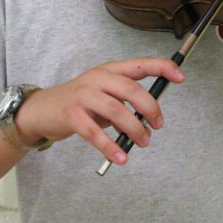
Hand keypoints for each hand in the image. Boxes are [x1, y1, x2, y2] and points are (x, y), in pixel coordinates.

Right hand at [14, 57, 184, 164]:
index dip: (162, 68)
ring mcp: (83, 95)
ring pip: (117, 111)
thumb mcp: (103, 96)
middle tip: (158, 125)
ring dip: (135, 130)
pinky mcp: (72, 115)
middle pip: (132, 89)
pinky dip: (111, 147)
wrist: (42, 110)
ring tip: (143, 142)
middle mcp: (97, 78)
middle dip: (150, 108)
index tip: (180, 77)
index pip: (140, 64)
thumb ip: (124, 103)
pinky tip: (120, 157)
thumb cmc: (80, 103)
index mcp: (109, 70)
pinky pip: (95, 133)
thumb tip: (148, 120)